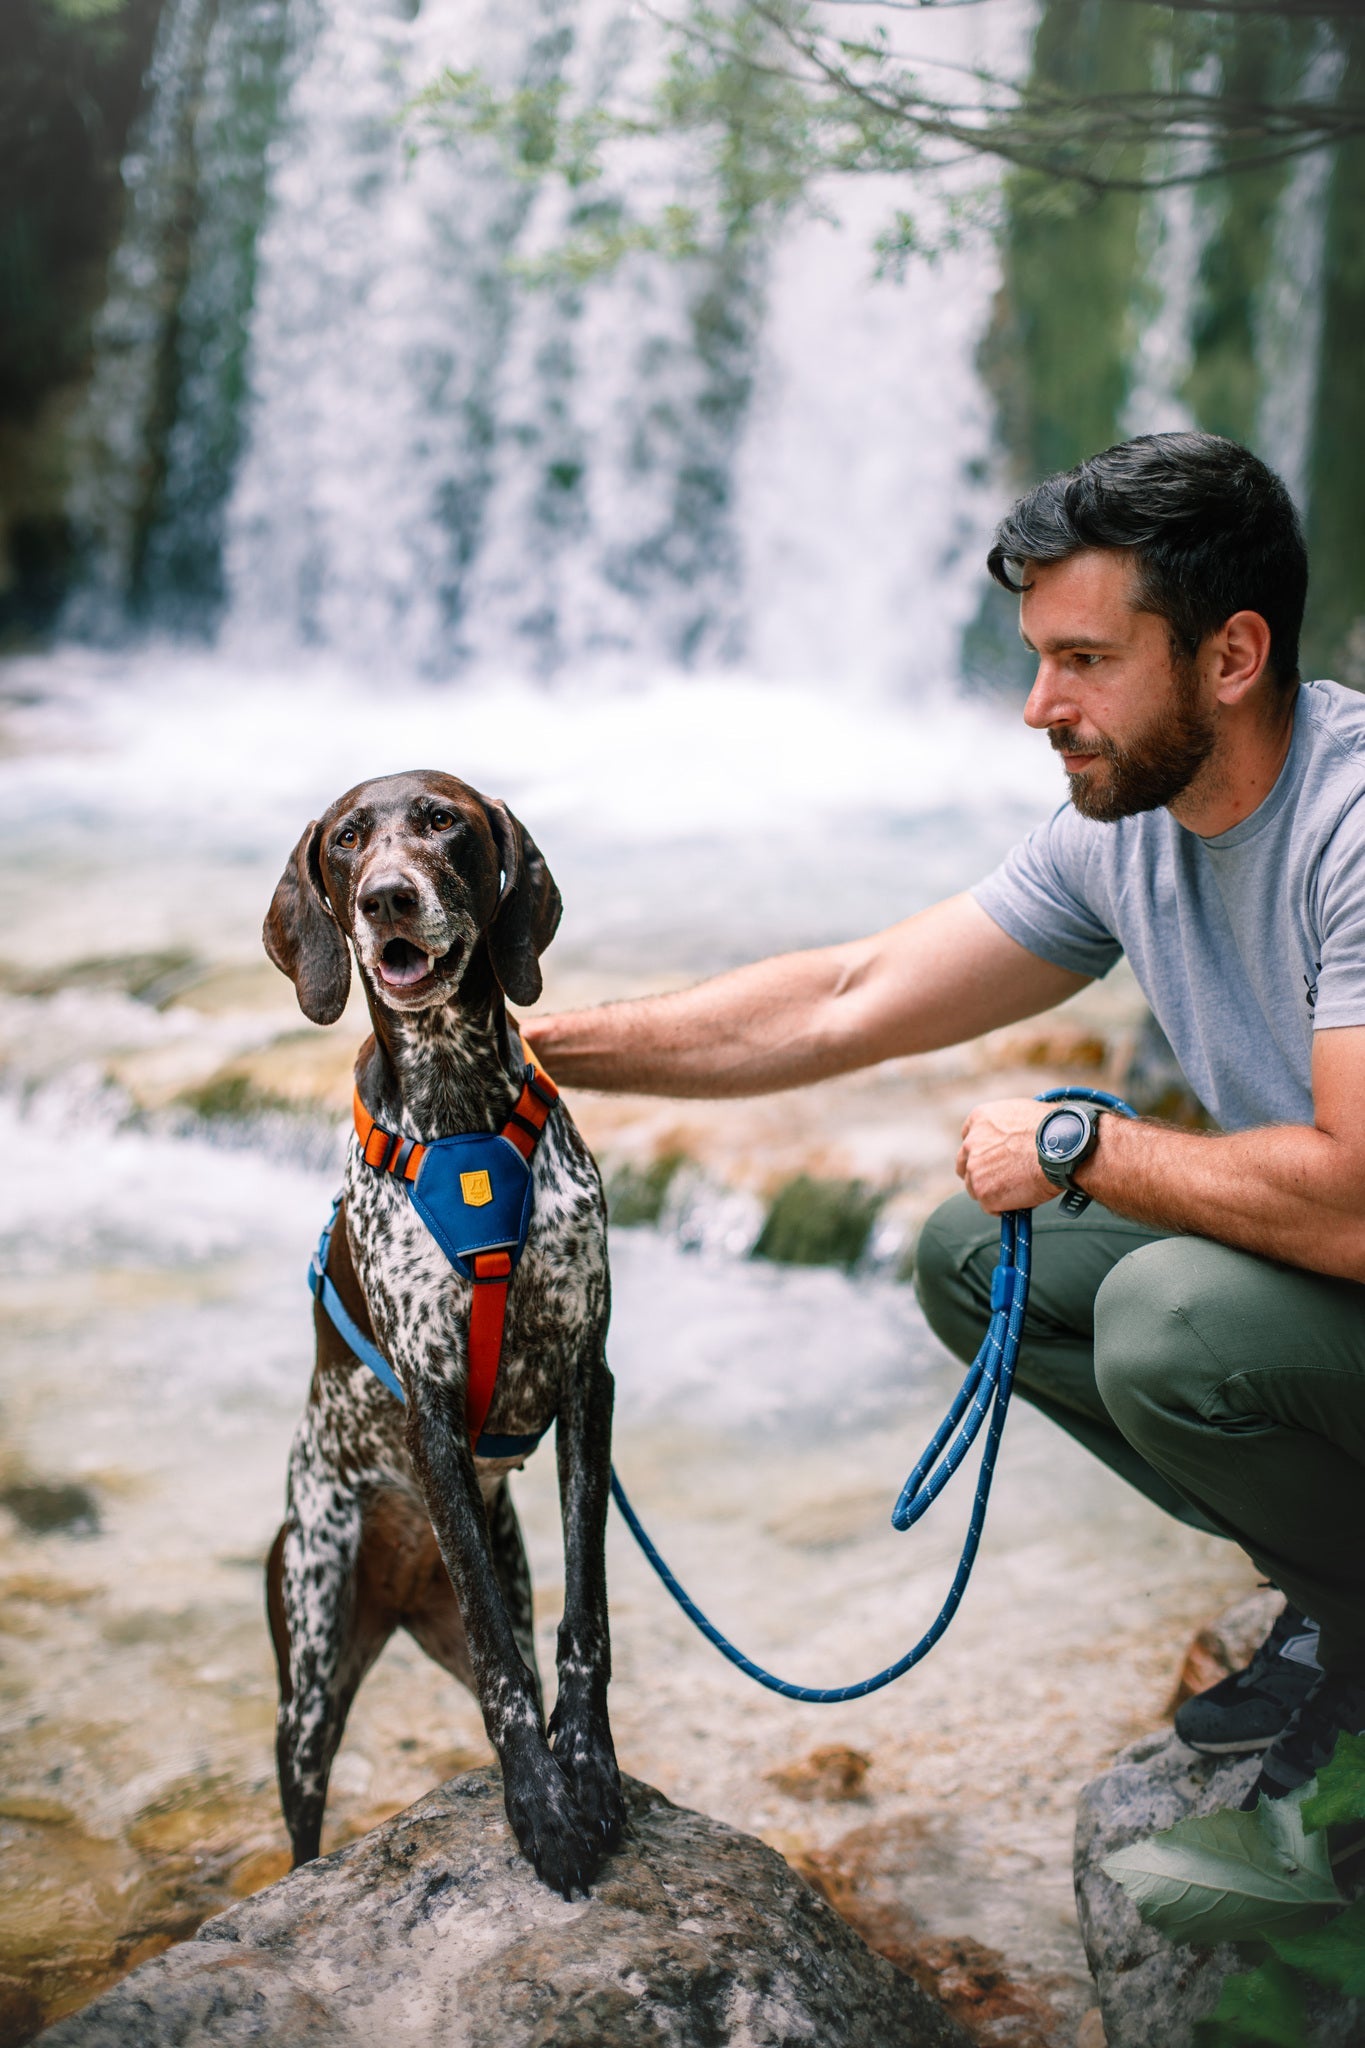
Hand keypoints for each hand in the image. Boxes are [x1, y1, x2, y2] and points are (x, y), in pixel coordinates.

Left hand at [956, 1097, 1056, 1214]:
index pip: (969, 1137)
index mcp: (980, 1118)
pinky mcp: (983, 1192)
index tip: (991, 1158)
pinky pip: (989, 1206)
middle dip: (979, 1172)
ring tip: (1017, 1192)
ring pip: (975, 1187)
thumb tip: (1015, 1140)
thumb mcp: (1023, 1114)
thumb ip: (1008, 1128)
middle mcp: (971, 1142)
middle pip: (965, 1164)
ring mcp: (974, 1168)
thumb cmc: (1054, 1131)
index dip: (980, 1150)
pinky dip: (1002, 1208)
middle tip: (998, 1180)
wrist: (1063, 1149)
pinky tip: (1019, 1202)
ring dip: (991, 1191)